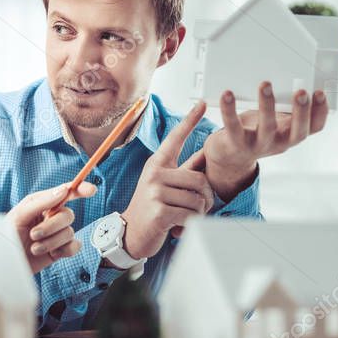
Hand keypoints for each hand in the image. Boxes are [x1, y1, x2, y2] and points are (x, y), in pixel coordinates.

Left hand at [6, 181, 96, 272]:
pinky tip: (51, 254)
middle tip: (33, 234)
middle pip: (68, 215)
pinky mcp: (61, 249)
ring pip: (69, 232)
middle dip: (51, 226)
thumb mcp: (19, 215)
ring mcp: (58, 233)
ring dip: (50, 242)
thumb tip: (63, 191)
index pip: (65, 192)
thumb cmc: (8, 235)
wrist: (6, 262)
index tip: (91, 189)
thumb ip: (41, 202)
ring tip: (35, 247)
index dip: (80, 189)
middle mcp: (52, 216)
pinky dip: (63, 251)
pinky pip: (74, 247)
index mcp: (43, 203)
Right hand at [122, 101, 214, 259]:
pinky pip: (191, 214)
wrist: (131, 234)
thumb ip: (184, 171)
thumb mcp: (164, 185)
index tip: (201, 103)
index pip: (175, 138)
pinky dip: (191, 224)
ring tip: (185, 217)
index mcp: (157, 164)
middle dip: (206, 197)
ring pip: (198, 199)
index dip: (189, 120)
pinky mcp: (160, 211)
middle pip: (199, 179)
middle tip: (198, 208)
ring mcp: (155, 192)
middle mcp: (154, 174)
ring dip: (199, 213)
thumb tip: (205, 154)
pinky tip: (178, 227)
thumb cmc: (152, 208)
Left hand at [202, 82, 328, 175]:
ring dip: (267, 106)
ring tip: (265, 85)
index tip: (320, 92)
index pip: (314, 127)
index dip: (320, 112)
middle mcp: (279, 142)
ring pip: (266, 128)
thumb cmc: (257, 128)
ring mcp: (259, 145)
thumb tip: (292, 72)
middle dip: (301, 112)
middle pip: (297, 132)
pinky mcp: (236, 143)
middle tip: (302, 92)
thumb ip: (285, 104)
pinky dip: (229, 110)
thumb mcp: (276, 119)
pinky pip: (233, 126)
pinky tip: (227, 94)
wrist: (231, 155)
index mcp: (292, 133)